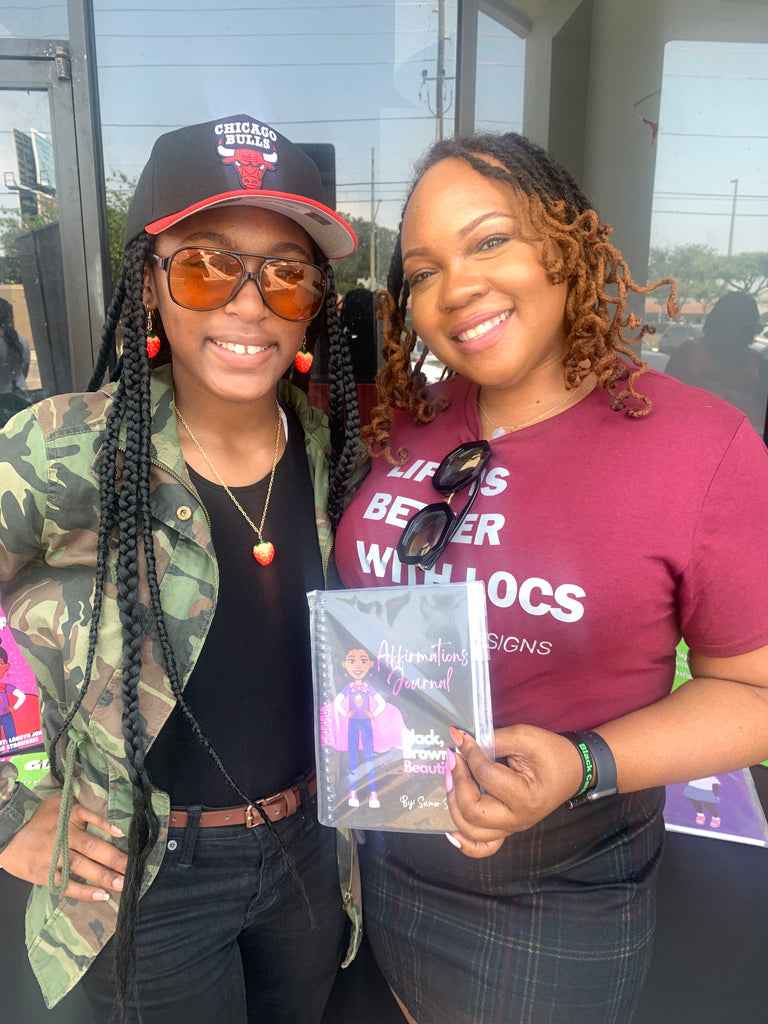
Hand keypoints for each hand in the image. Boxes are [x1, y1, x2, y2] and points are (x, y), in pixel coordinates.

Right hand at [0, 793, 126, 900]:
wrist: (7, 834)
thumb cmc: (37, 818)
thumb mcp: (57, 802)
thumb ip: (79, 803)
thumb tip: (105, 801)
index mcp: (68, 818)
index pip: (90, 818)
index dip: (105, 825)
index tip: (122, 834)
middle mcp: (63, 837)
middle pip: (91, 848)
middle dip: (114, 859)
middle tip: (132, 868)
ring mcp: (53, 857)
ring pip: (82, 867)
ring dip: (104, 876)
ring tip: (122, 884)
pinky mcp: (44, 874)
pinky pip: (67, 884)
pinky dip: (84, 891)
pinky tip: (101, 895)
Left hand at [444, 725, 584, 858]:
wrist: (574, 770)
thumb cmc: (552, 753)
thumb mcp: (524, 737)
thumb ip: (492, 739)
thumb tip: (460, 740)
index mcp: (526, 797)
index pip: (486, 776)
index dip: (470, 754)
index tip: (462, 738)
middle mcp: (518, 819)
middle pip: (472, 810)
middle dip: (457, 781)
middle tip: (454, 758)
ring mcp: (512, 828)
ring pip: (470, 829)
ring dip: (453, 802)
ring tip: (452, 778)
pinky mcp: (506, 829)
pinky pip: (482, 846)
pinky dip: (465, 842)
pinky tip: (452, 832)